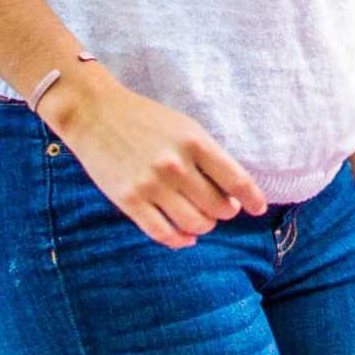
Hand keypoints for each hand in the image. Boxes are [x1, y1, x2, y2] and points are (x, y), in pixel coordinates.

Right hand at [44, 70, 267, 249]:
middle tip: (223, 209)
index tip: (258, 208)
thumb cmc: (146, 119)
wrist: (95, 114)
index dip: (252, 198)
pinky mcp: (129, 201)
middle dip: (225, 211)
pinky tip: (186, 237)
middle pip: (217, 206)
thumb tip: (231, 190)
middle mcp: (176, 166)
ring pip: (193, 223)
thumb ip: (207, 155)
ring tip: (203, 220)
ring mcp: (152, 185)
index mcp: (195, 142)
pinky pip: (162, 232)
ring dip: (204, 226)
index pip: (235, 179)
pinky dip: (179, 240)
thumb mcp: (185, 127)